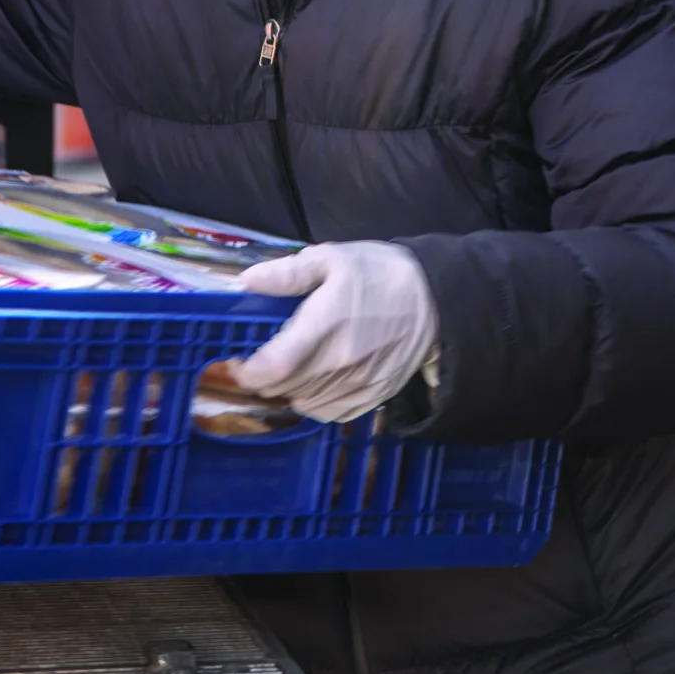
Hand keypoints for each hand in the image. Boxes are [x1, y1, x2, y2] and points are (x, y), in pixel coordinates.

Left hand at [229, 241, 437, 423]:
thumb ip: (287, 273)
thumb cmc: (379, 274)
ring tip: (291, 369)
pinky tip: (316, 383)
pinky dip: (315, 403)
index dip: (248, 371)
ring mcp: (359, 383)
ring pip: (304, 404)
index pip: (273, 367)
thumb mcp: (331, 259)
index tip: (241, 362)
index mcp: (326, 324)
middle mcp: (341, 361)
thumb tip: (247, 281)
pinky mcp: (374, 397)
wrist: (433, 298)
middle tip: (264, 360)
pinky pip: (330, 414)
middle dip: (265, 378)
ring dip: (289, 391)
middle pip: (284, 388)